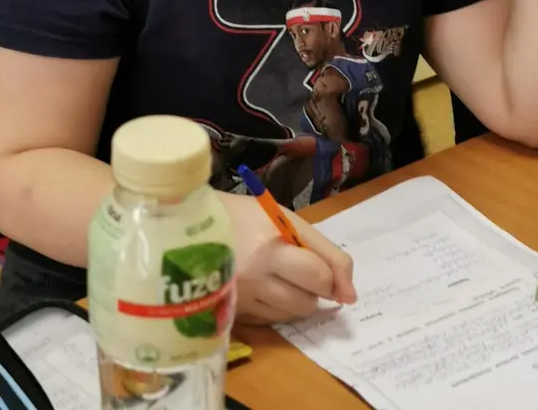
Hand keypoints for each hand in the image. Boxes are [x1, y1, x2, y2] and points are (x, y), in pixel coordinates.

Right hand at [221, 191, 356, 324]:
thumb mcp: (288, 220)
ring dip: (295, 299)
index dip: (330, 276)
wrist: (186, 224)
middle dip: (313, 289)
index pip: (319, 277)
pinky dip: (275, 307)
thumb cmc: (244, 216)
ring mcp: (239, 298)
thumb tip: (351, 297)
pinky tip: (263, 287)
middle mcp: (254, 277)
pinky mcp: (228, 313)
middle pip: (307, 302)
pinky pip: (269, 321)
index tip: (325, 269)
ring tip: (279, 276)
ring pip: (290, 315)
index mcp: (271, 247)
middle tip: (298, 270)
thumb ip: (327, 253)